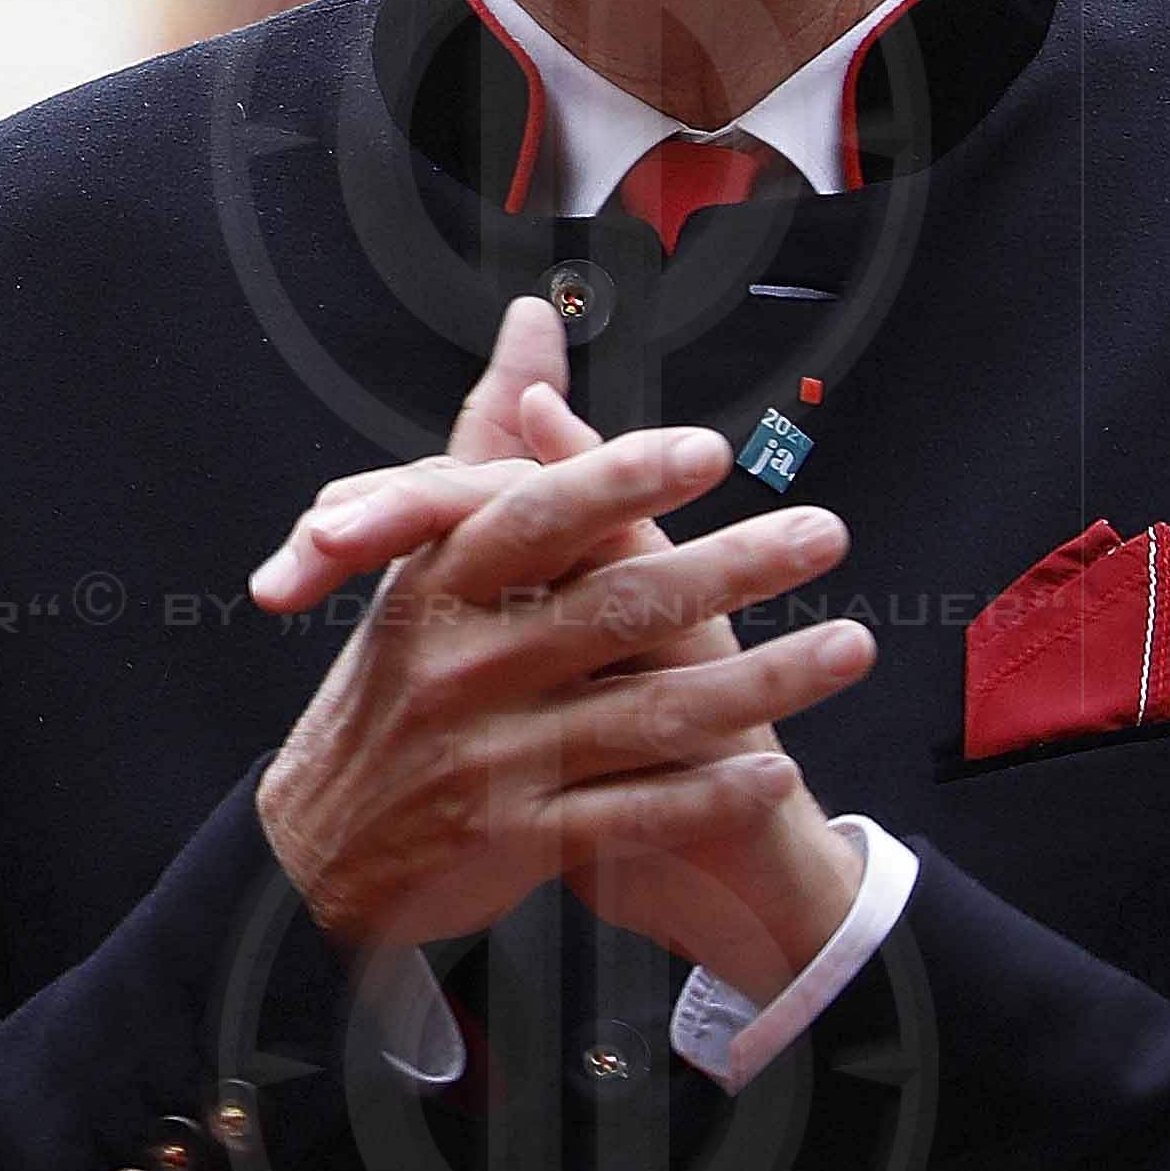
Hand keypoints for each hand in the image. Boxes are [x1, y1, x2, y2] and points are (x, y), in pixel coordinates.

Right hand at [255, 301, 873, 994]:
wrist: (319, 848)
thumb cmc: (394, 685)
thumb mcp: (416, 560)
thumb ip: (487, 442)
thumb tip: (534, 322)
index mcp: (435, 587)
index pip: (529, 518)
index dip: (614, 482)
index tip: (704, 451)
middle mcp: (459, 665)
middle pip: (612, 607)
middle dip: (729, 568)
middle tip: (824, 532)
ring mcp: (487, 756)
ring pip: (647, 712)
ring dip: (761, 682)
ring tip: (850, 647)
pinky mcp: (514, 838)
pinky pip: (631, 814)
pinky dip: (706, 791)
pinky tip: (774, 770)